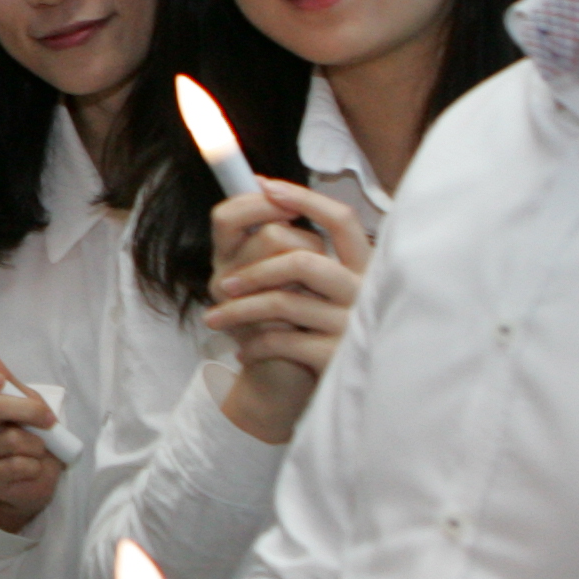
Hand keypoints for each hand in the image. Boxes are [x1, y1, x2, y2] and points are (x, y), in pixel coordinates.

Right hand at [0, 349, 61, 532]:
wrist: (34, 482)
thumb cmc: (28, 439)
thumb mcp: (23, 404)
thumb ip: (6, 380)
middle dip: (28, 410)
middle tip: (47, 419)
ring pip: (10, 438)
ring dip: (36, 444)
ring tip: (37, 451)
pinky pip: (17, 465)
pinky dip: (35, 465)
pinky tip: (31, 469)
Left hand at [208, 182, 373, 444]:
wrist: (314, 392)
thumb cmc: (303, 330)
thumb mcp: (300, 288)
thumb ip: (288, 250)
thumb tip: (255, 192)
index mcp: (361, 265)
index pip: (341, 219)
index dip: (304, 199)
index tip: (264, 185)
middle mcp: (363, 290)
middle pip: (301, 259)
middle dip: (252, 270)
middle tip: (221, 284)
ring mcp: (352, 324)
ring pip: (282, 302)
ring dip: (238, 312)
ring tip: (215, 320)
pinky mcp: (337, 358)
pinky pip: (281, 340)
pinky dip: (253, 345)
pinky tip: (242, 351)